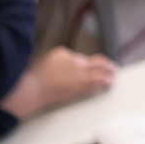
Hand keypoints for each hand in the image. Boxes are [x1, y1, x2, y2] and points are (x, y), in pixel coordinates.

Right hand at [0, 48, 114, 119]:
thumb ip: (59, 62)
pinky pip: (97, 81)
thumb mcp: (46, 62)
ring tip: (113, 73)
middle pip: (95, 60)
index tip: (91, 66)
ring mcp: (78, 73)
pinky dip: (105, 81)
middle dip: (105, 63)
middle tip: (112, 66)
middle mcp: (74, 61)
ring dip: (108, 71)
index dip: (86, 64)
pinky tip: (110, 83)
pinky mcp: (80, 85)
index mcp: (63, 53)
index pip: (80, 57)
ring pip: (99, 70)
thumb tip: (66, 66)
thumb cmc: (34, 79)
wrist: (30, 90)